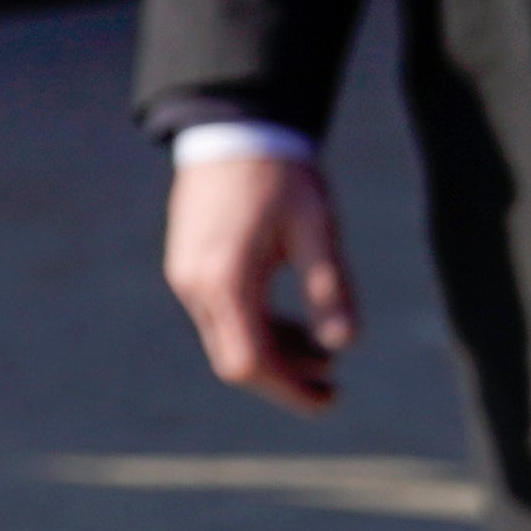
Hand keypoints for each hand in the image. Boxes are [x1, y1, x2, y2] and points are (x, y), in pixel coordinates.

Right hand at [164, 147, 356, 414]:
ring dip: (272, 354)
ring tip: (321, 352)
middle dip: (284, 379)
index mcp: (225, 279)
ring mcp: (185, 277)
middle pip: (235, 360)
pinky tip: (289, 323)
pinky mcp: (187, 267)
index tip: (328, 400)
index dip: (289, 391)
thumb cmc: (280, 175)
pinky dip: (254, 330)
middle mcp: (194, 285)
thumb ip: (330, 287)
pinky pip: (220, 317)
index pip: (250, 362)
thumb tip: (345, 345)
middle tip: (333, 383)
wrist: (233, 130)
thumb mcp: (317, 228)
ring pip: (226, 340)